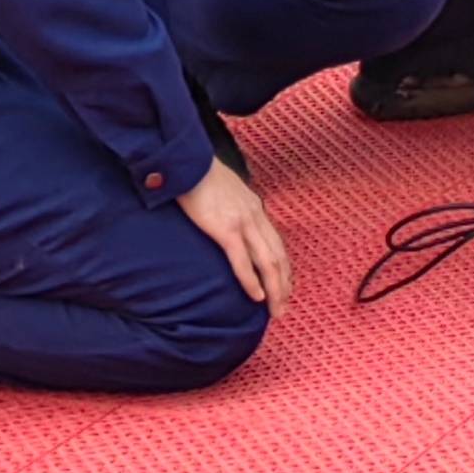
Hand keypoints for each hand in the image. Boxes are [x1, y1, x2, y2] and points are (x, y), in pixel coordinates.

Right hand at [176, 160, 290, 315]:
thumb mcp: (228, 193)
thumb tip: (231, 223)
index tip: (285, 289)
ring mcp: (242, 223)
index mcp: (256, 210)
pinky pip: (242, 261)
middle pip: (278, 257)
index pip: (277, 245)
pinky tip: (256, 296)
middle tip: (283, 309)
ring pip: (267, 262)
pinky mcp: (225, 229)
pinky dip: (251, 281)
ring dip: (274, 289)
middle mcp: (255, 217)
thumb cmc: (202, 177)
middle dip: (283, 285)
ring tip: (275, 310)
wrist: (189, 162)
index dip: (284, 270)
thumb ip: (235, 209)